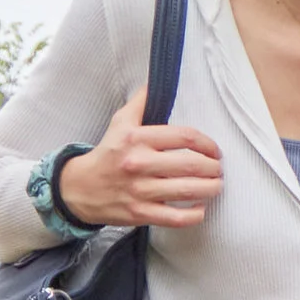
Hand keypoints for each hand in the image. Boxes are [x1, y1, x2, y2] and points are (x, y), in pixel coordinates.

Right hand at [58, 94, 226, 231]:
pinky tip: (201, 208)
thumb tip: (156, 81)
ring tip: (217, 185)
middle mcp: (139, 164)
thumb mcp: (120, 122)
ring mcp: (140, 191)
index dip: (207, 144)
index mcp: (137, 139)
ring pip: (188, 190)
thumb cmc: (107, 154)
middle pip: (191, 165)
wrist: (80, 188)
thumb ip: (141, 102)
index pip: (184, 137)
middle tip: (219, 168)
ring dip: (211, 188)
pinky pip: (176, 218)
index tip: (214, 150)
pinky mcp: (140, 213)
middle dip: (214, 168)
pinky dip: (195, 214)